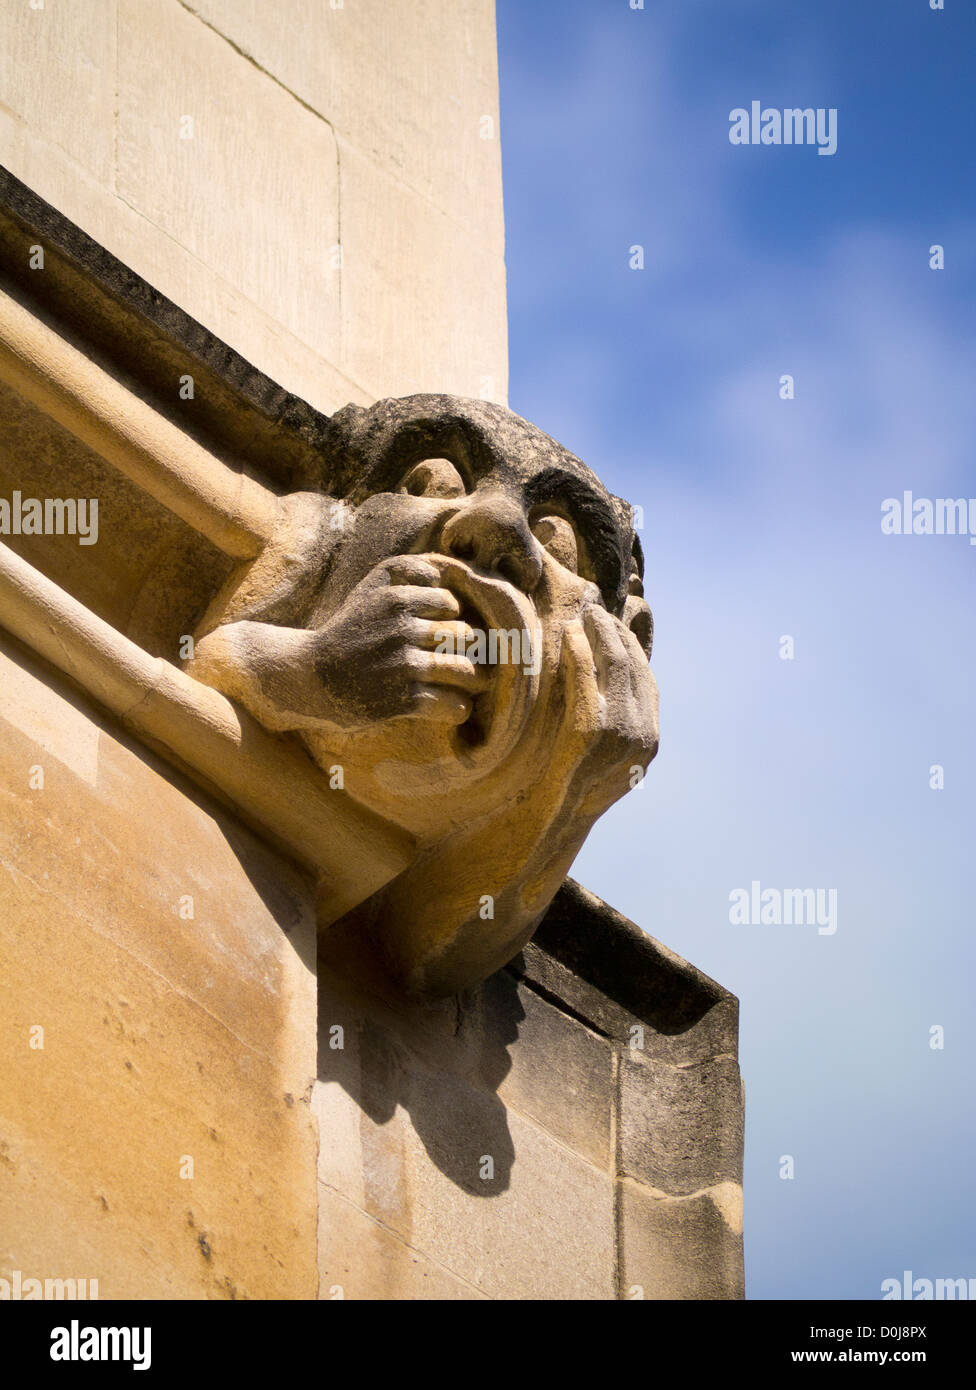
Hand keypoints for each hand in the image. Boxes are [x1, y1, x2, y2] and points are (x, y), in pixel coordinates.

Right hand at [191, 554, 487, 732]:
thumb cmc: (348, 629)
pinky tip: (454, 706)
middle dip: (467, 648)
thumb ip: (407, 570)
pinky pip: (451, 704)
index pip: (451, 603)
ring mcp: (403, 666)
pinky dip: (458, 708)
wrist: (312, 676)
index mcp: (395, 599)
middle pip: (464, 635)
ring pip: (463, 670)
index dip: (451, 617)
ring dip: (472, 680)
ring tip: (467, 683)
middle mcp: (401, 630)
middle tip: (461, 657)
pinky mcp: (402, 700)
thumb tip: (445, 570)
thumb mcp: (370, 587)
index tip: (441, 628)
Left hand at [559, 602, 659, 815]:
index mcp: (649, 739)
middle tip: (598, 613)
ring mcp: (618, 730)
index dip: (632, 649)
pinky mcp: (589, 728)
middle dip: (617, 634)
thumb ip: (619, 728)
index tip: (615, 629)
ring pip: (615, 664)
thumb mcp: (607, 762)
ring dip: (600, 633)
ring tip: (586, 616)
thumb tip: (617, 693)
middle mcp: (641, 733)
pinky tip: (569, 634)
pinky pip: (586, 675)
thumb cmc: (570, 790)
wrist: (550, 820)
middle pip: (633, 666)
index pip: (647, 681)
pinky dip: (579, 649)